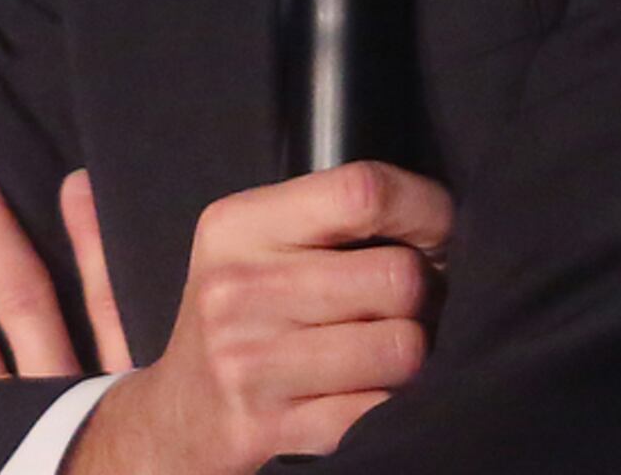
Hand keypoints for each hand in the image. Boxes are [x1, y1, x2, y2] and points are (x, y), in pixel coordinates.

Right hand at [67, 161, 452, 474]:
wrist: (177, 415)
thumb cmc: (241, 317)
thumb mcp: (259, 244)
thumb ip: (334, 219)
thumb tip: (443, 224)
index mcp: (239, 226)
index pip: (363, 192)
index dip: (425, 210)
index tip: (437, 231)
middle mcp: (237, 290)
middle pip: (399, 277)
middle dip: (426, 294)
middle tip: (405, 306)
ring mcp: (249, 364)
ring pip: (403, 348)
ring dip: (413, 354)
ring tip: (384, 349)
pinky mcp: (267, 429)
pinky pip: (379, 411)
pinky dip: (386, 403)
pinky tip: (360, 392)